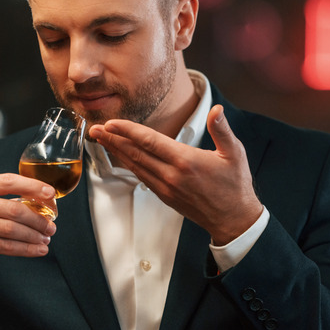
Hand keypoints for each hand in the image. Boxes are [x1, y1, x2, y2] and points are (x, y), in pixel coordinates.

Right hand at [0, 173, 56, 294]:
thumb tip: (34, 200)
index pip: (8, 181)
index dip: (33, 186)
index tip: (51, 194)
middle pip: (14, 208)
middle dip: (38, 218)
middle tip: (52, 225)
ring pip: (13, 228)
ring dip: (34, 235)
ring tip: (47, 238)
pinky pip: (6, 246)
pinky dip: (26, 249)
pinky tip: (38, 250)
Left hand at [88, 104, 262, 244]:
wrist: (233, 219)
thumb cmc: (235, 185)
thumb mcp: (234, 153)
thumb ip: (222, 130)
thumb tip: (216, 110)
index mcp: (186, 161)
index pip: (150, 142)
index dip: (128, 131)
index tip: (111, 123)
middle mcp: (171, 175)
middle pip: (135, 154)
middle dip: (113, 140)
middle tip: (94, 129)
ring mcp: (166, 187)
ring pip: (135, 166)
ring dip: (116, 152)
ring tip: (101, 139)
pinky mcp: (165, 196)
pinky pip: (142, 177)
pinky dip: (128, 165)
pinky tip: (121, 156)